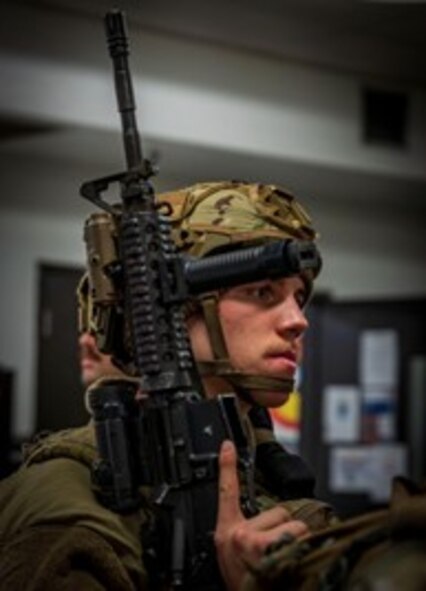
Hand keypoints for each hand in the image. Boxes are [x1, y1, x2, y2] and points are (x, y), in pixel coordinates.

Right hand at [214, 440, 308, 590]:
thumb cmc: (245, 583)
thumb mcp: (233, 556)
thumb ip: (242, 533)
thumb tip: (268, 520)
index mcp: (226, 532)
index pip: (226, 491)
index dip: (227, 466)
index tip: (228, 445)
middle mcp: (238, 534)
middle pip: (277, 511)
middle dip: (282, 530)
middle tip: (274, 553)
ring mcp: (254, 541)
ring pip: (292, 524)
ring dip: (293, 540)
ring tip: (282, 560)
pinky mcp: (269, 548)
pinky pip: (298, 534)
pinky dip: (301, 547)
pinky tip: (290, 563)